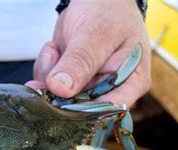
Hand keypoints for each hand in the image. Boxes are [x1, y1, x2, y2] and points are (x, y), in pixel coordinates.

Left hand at [28, 0, 150, 105]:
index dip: (84, 111)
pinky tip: (55, 50)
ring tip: (57, 50)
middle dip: (59, 90)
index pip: (110, 109)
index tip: (61, 98)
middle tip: (52, 63)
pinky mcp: (70, 83)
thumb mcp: (95, 34)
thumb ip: (80, 62)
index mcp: (132, 81)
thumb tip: (60, 89)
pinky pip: (49, 87)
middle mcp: (111, 90)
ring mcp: (88, 88)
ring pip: (59, 99)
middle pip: (81, 109)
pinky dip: (46, 68)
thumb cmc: (108, 11)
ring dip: (49, 75)